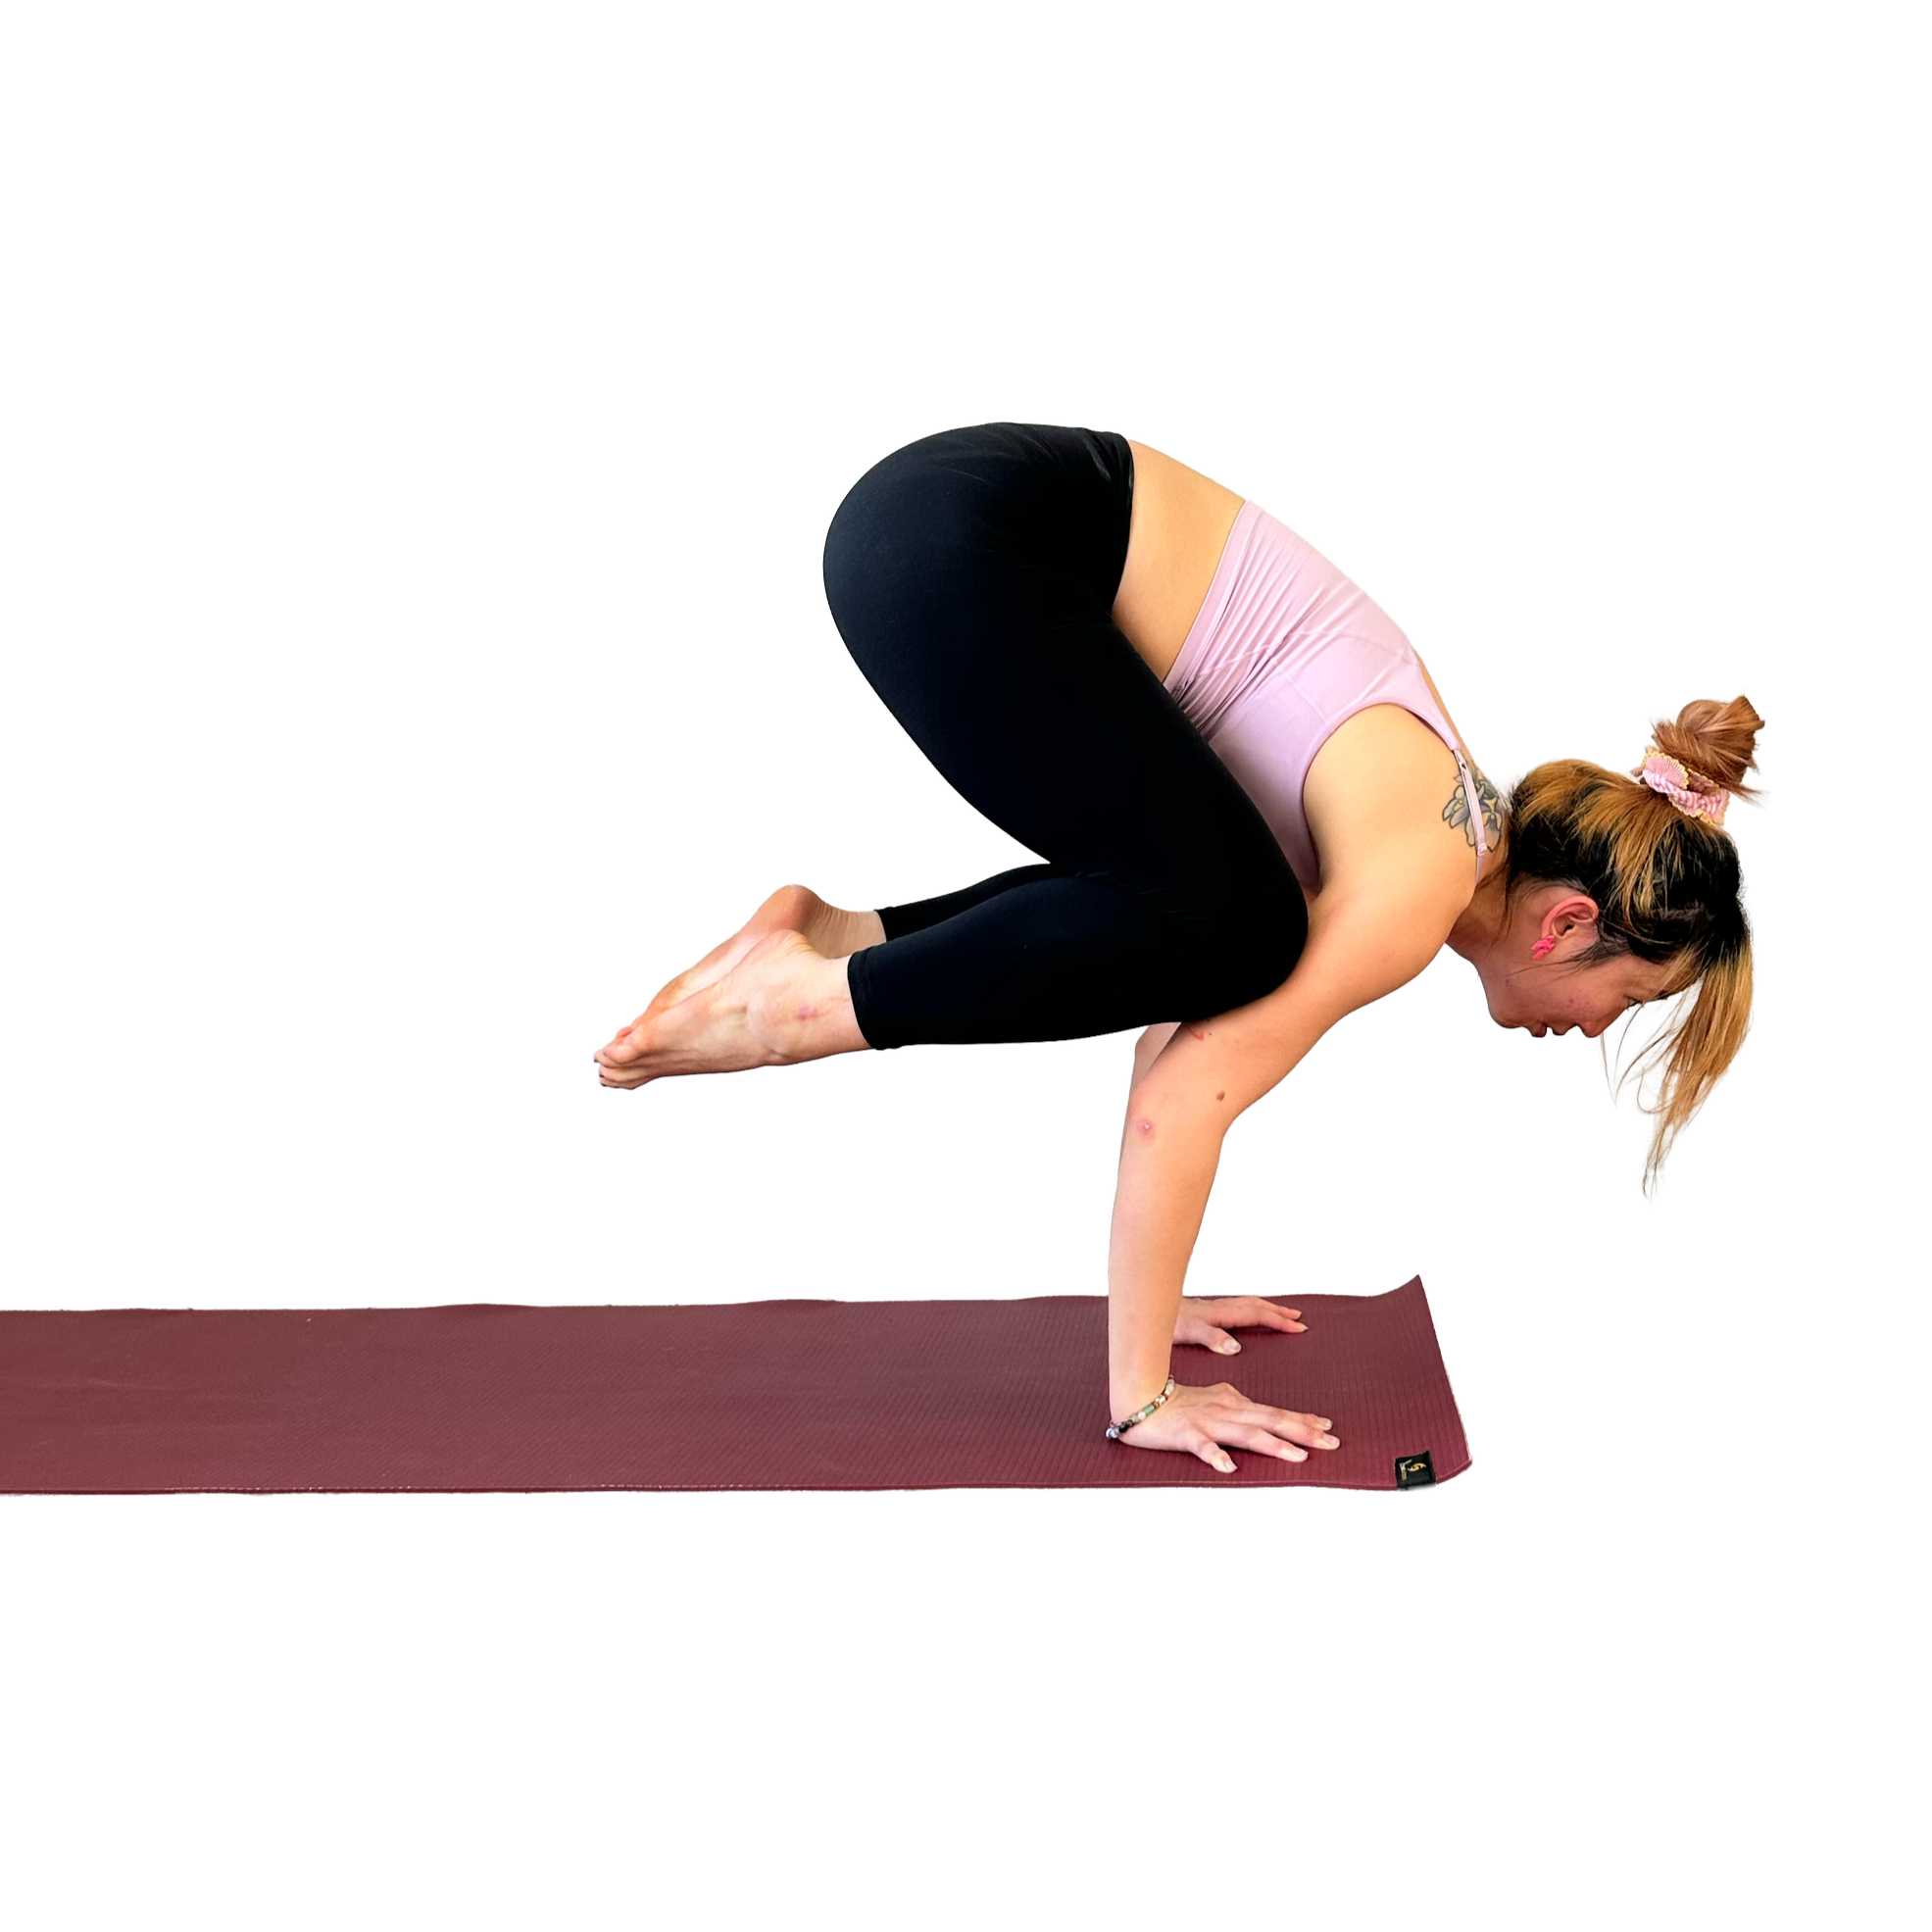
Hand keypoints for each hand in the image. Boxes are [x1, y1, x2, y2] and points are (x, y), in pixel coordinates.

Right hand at [1114, 1380, 1339, 1472]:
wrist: (1140, 1399)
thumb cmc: (1177, 1401)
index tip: (1328, 1426)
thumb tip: (1250, 1402)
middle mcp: (1227, 1411)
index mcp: (1234, 1403)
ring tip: (1297, 1456)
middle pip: (1270, 1421)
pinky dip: (1216, 1456)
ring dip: (1273, 1445)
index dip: (1302, 1419)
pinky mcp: (1186, 1434)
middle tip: (1331, 1442)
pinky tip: (1228, 1468)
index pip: (1275, 1411)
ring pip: (1245, 1434)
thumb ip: (1234, 1400)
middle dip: (1302, 1432)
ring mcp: (1208, 1422)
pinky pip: (1203, 1447)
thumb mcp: (1212, 1396)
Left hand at [1174, 1292, 1306, 1356]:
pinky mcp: (1203, 1310)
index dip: (1279, 1321)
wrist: (1144, 1307)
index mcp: (1220, 1313)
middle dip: (1278, 1311)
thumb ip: (1211, 1338)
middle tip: (1299, 1317)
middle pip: (1256, 1305)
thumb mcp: (1186, 1333)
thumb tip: (1236, 1347)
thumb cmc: (1163, 1323)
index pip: (1257, 1315)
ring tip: (1280, 1311)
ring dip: (1266, 1307)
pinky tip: (1245, 1312)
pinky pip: (1235, 1305)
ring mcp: (1211, 1307)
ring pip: (1246, 1303)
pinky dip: (1249, 1307)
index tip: (1299, 1327)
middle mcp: (1218, 1307)